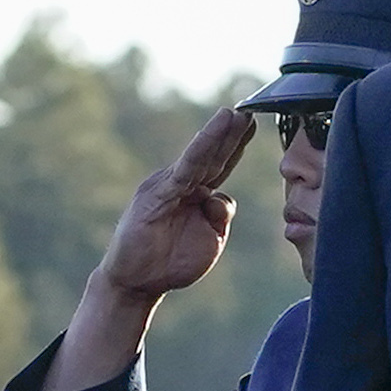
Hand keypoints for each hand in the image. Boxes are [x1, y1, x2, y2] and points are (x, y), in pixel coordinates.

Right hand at [95, 103, 260, 303]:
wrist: (137, 281)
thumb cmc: (170, 262)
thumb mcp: (210, 241)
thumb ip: (219, 216)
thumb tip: (221, 198)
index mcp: (195, 193)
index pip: (220, 164)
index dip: (236, 145)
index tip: (254, 124)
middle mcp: (181, 184)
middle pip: (212, 155)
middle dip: (231, 132)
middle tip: (249, 109)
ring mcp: (168, 188)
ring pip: (198, 158)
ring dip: (216, 135)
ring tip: (232, 115)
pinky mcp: (157, 196)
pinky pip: (182, 172)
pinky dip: (197, 153)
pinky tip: (209, 137)